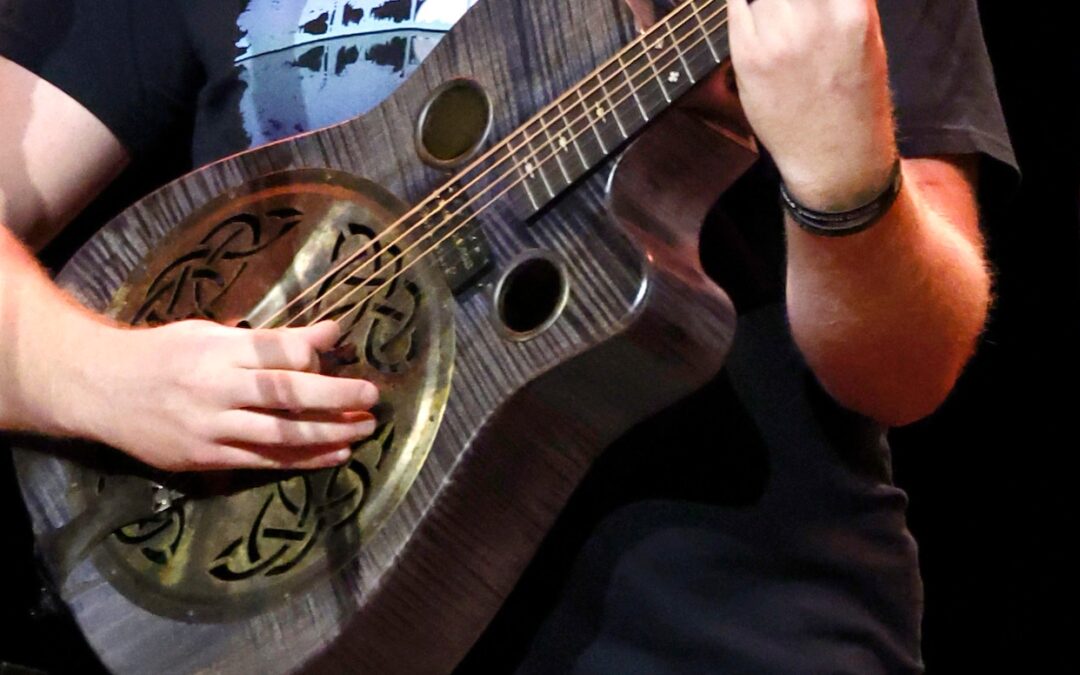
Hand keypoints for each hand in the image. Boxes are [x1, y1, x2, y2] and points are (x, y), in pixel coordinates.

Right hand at [66, 320, 378, 471]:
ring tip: (364, 429)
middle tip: (372, 397)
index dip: (313, 350)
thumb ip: (269, 339)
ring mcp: (208, 427)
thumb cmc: (164, 354)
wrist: (99, 389)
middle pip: (285, 393)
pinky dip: (302, 460)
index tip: (345, 345)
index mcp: (216, 350)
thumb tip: (329, 334)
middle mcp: (214, 388)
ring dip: (327, 434)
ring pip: (279, 435)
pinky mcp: (203, 457)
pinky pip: (262, 462)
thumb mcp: (211, 333)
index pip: (275, 350)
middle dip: (334, 396)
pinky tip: (334, 454)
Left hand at [727, 0, 897, 209]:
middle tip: (785, 8)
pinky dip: (744, 4)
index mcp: (851, 10)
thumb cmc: (853, 94)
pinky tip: (754, 14)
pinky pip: (736, 6)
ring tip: (773, 14)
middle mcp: (813, 19)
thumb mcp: (864, 31)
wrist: (835, 155)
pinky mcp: (748, 57)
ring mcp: (778, 38)